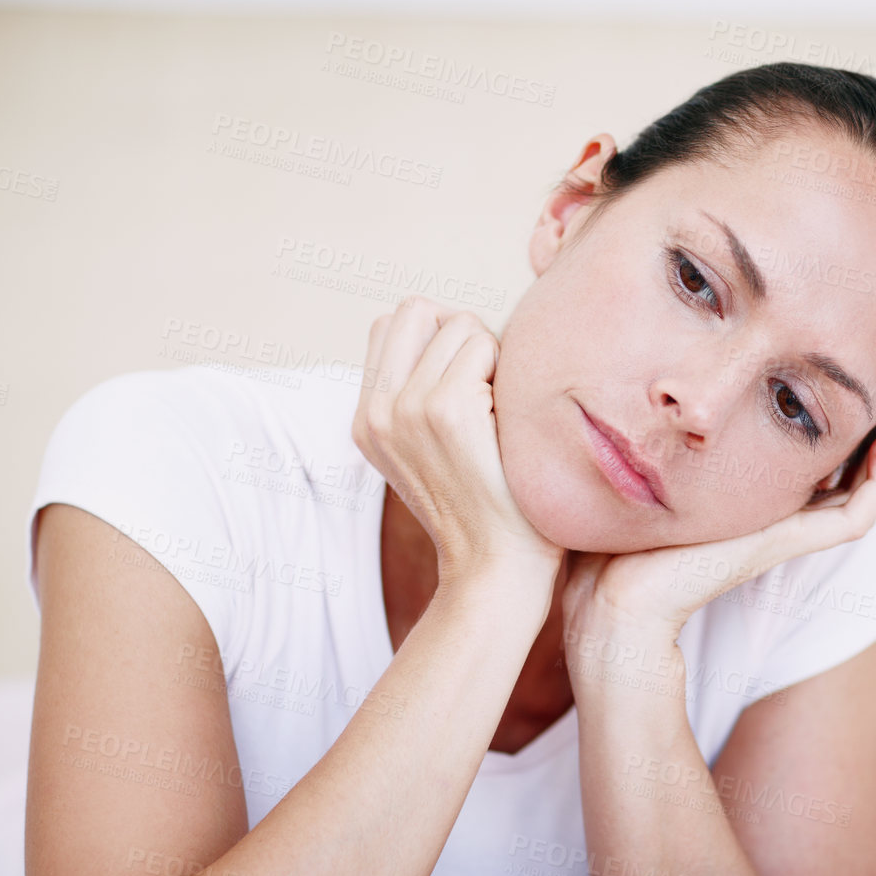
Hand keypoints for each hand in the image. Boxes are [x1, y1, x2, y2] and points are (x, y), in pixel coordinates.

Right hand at [352, 297, 562, 579]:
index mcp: (366, 420)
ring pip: (457, 324)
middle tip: (487, 383)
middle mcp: (376, 412)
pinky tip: (509, 420)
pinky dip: (506, 371)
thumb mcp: (432, 450)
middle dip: (460, 332)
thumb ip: (424, 393)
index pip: (392, 326)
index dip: (437, 335)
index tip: (467, 378)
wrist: (497, 567)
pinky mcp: (445, 411)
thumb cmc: (488, 507)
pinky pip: (483, 346)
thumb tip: (456, 329)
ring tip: (499, 408)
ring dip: (490, 354)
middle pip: (415, 309)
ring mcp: (405, 409)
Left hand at [560, 429, 875, 697]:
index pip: (799, 476)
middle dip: (857, 442)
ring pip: (860, 498)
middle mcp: (770, 523)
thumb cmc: (617, 548)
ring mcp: (784, 534)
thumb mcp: (645, 485)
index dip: (822, 441)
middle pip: (837, 484)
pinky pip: (858, 516)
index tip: (827, 399)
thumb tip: (645, 410)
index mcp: (742, 512)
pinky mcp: (789, 542)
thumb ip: (657, 456)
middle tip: (871, 405)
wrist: (616, 600)